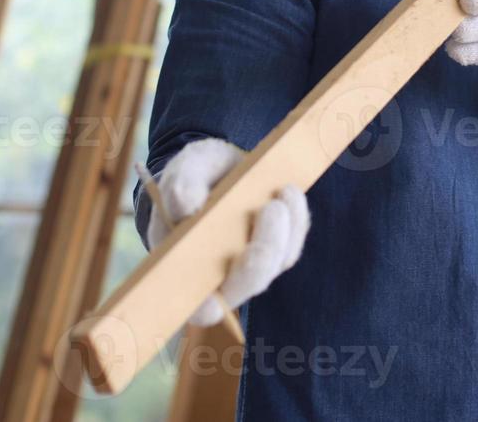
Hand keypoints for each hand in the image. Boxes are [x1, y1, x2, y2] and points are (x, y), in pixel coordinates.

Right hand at [146, 137, 310, 326]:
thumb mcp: (184, 168)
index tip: (212, 300)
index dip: (205, 309)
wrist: (219, 169)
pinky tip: (288, 192)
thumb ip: (181, 185)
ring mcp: (254, 264)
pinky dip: (296, 219)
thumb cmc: (193, 178)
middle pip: (247, 285)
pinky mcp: (279, 247)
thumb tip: (187, 207)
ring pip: (276, 263)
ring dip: (285, 232)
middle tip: (270, 209)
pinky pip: (293, 243)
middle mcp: (224, 277)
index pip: (195, 306)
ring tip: (282, 192)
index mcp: (185, 270)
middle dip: (262, 255)